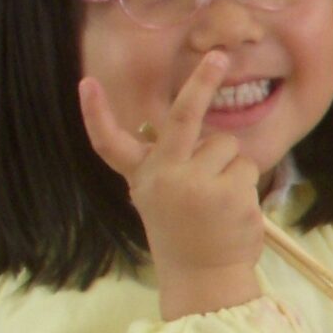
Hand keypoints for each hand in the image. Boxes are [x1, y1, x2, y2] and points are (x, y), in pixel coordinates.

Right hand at [80, 53, 264, 319]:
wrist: (205, 277)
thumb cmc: (187, 232)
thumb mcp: (162, 197)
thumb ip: (170, 165)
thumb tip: (198, 132)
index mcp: (144, 176)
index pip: (110, 144)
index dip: (95, 115)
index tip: (85, 84)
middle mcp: (165, 176)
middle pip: (184, 118)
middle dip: (203, 82)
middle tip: (220, 56)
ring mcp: (197, 184)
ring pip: (226, 145)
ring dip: (229, 165)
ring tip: (219, 199)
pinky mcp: (228, 193)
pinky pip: (246, 166)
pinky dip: (244, 183)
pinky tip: (232, 209)